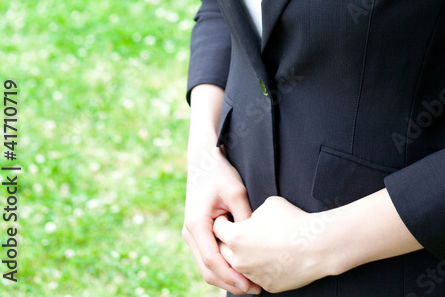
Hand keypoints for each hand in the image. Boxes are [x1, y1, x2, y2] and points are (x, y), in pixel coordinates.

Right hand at [182, 144, 260, 294]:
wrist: (202, 160)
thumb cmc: (220, 174)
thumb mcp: (236, 192)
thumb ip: (243, 219)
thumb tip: (254, 243)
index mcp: (197, 224)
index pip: (212, 260)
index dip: (230, 277)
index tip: (249, 286)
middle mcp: (189, 233)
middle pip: (207, 270)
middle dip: (230, 283)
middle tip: (254, 290)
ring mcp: (191, 234)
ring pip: (206, 267)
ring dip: (226, 278)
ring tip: (250, 284)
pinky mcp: (197, 233)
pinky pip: (208, 257)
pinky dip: (222, 268)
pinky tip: (240, 270)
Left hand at [214, 195, 334, 292]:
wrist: (315, 246)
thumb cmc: (292, 221)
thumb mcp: (269, 204)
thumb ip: (252, 213)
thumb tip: (250, 220)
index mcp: (236, 237)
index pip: (217, 228)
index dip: (223, 220)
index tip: (230, 218)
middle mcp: (239, 260)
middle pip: (222, 251)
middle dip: (228, 241)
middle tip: (239, 232)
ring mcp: (252, 275)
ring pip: (239, 266)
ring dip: (243, 256)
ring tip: (257, 245)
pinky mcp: (266, 286)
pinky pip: (256, 276)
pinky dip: (260, 267)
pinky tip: (272, 257)